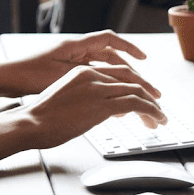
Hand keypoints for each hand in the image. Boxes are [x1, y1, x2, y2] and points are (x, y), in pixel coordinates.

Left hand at [4, 30, 153, 97]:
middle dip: (129, 70)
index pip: (109, 40)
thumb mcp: (65, 74)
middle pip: (109, 56)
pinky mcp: (61, 71)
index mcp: (75, 45)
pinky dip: (102, 83)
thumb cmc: (29, 75)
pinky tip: (110, 97)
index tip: (145, 58)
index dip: (129, 48)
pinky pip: (89, 74)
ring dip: (117, 78)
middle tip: (146, 86)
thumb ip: (93, 75)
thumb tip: (119, 79)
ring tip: (134, 94)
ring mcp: (66, 60)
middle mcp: (72, 50)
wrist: (5, 80)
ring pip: (101, 67)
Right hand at [21, 62, 165, 146]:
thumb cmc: (43, 117)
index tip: (143, 97)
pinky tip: (156, 120)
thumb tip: (107, 111)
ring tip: (160, 118)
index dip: (135, 85)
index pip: (118, 74)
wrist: (32, 123)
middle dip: (148, 94)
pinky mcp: (104, 104)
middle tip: (158, 106)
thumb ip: (88, 99)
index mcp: (82, 72)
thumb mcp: (67, 99)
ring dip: (153, 106)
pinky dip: (151, 111)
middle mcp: (92, 75)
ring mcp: (99, 88)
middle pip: (131, 80)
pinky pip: (137, 104)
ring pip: (138, 92)